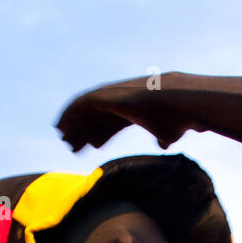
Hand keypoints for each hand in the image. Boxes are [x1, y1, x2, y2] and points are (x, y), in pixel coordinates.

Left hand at [56, 74, 194, 152]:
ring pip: (87, 110)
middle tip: (73, 147)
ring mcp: (113, 96)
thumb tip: (163, 144)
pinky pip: (81, 103)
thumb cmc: (177, 119)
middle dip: (85, 131)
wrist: (178, 102)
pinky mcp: (106, 95)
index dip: (102, 133)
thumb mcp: (168, 133)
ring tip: (65, 140)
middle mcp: (121, 100)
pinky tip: (62, 127)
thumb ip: (163, 137)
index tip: (93, 147)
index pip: (113, 121)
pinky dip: (70, 114)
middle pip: (97, 116)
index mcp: (134, 109)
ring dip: (74, 124)